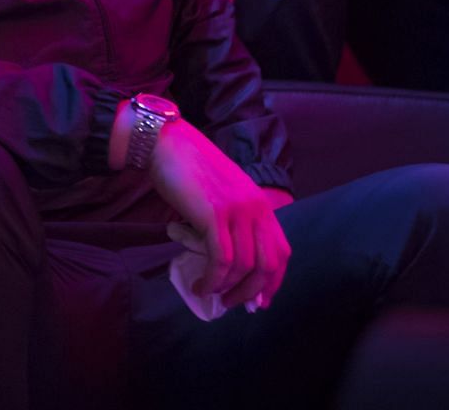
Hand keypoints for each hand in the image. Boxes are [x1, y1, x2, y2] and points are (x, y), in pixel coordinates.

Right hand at [149, 119, 290, 309]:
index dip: (273, 281)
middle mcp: (255, 208)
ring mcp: (236, 211)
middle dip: (251, 292)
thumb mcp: (225, 194)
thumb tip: (233, 263)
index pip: (281, 251)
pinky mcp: (213, 215)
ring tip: (209, 294)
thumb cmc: (191, 170)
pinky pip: (221, 259)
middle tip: (233, 304)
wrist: (167, 144)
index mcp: (261, 204)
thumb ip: (234, 221)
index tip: (260, 302)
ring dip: (227, 288)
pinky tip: (201, 285)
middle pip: (267, 264)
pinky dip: (212, 280)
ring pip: (243, 266)